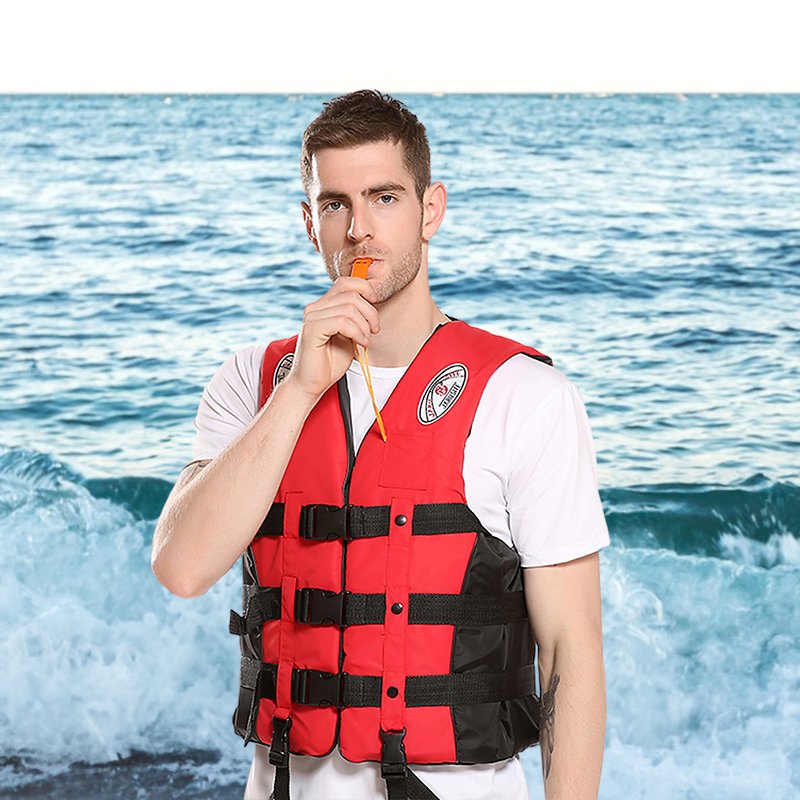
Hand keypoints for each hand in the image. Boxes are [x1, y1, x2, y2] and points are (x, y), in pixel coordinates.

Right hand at [284, 276, 380, 400]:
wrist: (312, 384)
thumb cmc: (330, 362)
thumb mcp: (350, 335)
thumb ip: (356, 318)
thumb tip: (371, 303)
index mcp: (323, 306)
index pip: (346, 283)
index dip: (365, 288)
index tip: (376, 305)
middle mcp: (315, 308)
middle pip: (351, 294)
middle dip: (370, 312)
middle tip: (374, 330)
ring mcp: (312, 317)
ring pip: (349, 307)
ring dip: (364, 325)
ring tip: (365, 340)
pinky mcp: (312, 329)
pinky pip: (342, 321)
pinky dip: (357, 332)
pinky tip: (360, 343)